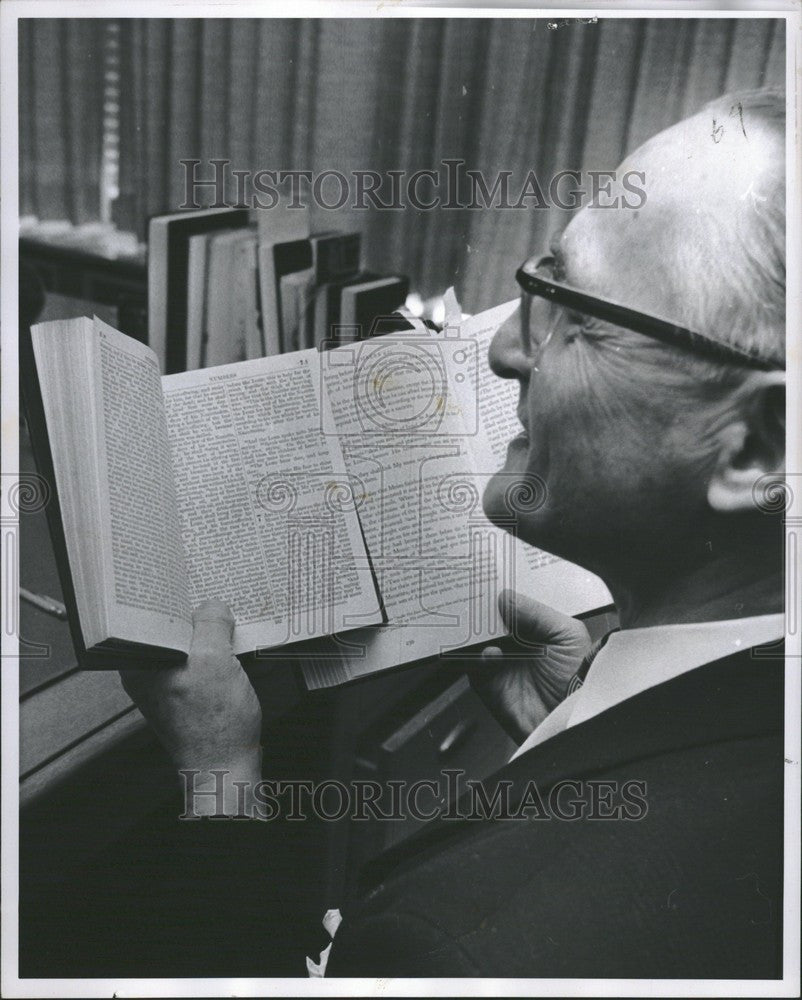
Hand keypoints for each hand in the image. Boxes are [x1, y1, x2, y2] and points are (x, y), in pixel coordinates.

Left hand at [120, 601, 262, 788]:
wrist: (226, 768)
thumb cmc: (215, 729)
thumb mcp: (215, 663)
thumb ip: (211, 625)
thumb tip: (213, 605)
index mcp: (140, 662)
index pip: (149, 612)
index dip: (174, 594)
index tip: (195, 582)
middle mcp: (147, 670)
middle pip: (171, 624)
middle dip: (196, 612)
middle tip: (219, 603)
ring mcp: (167, 680)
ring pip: (188, 640)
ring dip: (210, 631)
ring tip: (228, 625)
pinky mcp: (188, 688)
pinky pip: (199, 657)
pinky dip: (216, 648)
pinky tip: (231, 648)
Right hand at [469, 589, 591, 743]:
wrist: (574, 717)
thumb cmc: (579, 676)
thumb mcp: (566, 635)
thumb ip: (536, 613)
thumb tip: (504, 596)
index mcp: (534, 629)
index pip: (511, 606)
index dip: (499, 593)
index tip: (488, 580)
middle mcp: (514, 644)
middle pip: (488, 621)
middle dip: (481, 610)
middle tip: (476, 598)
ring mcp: (499, 664)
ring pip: (475, 642)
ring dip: (475, 633)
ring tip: (481, 625)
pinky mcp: (488, 685)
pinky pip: (473, 666)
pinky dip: (478, 658)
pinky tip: (492, 653)